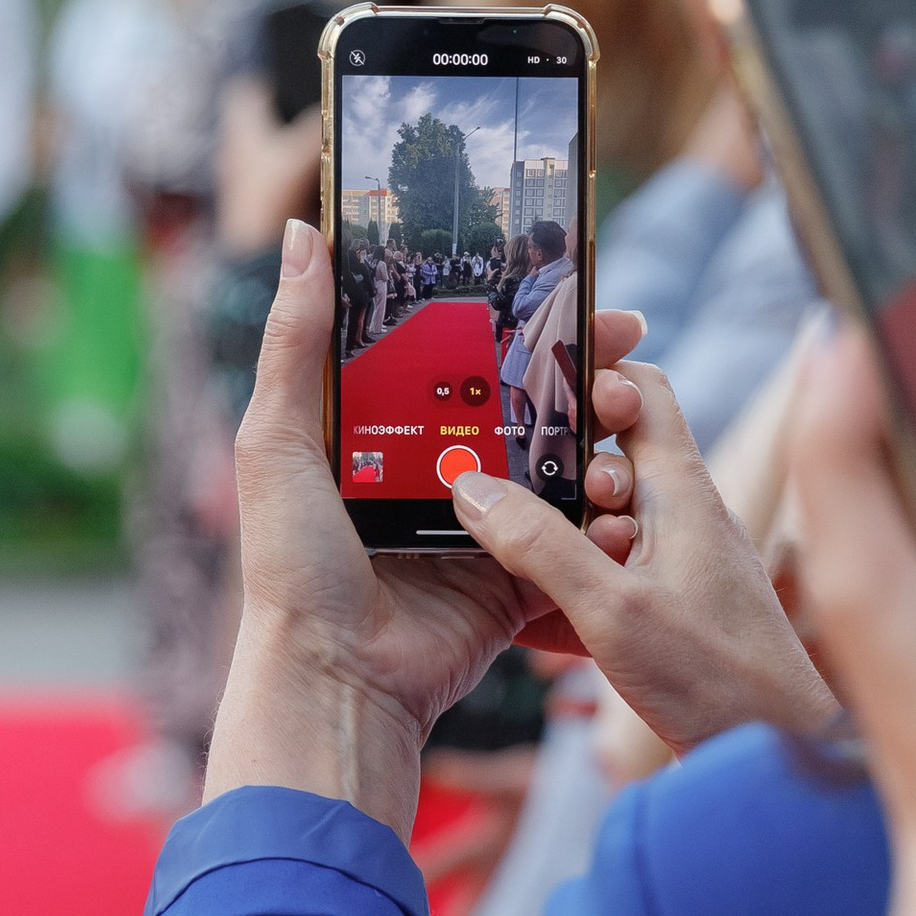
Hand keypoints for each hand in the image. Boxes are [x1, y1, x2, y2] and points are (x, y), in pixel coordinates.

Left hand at [204, 218, 645, 834]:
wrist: (338, 681)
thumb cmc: (293, 567)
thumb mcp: (280, 443)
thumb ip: (295, 343)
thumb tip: (305, 235)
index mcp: (379, 434)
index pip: (456, 354)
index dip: (510, 315)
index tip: (566, 282)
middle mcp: (434, 473)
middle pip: (520, 400)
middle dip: (578, 367)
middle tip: (628, 336)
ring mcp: (482, 525)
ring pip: (558, 462)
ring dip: (602, 434)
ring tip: (632, 410)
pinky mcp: (516, 576)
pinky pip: (570, 536)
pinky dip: (604, 515)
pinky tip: (635, 483)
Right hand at [449, 356, 837, 758]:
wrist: (777, 758)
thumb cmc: (722, 681)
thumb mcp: (612, 609)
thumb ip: (539, 545)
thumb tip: (472, 488)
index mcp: (682, 489)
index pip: (641, 389)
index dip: (589, 375)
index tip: (533, 387)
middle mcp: (684, 515)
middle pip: (606, 457)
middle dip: (551, 475)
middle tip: (506, 496)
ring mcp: (679, 563)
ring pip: (600, 524)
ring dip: (557, 542)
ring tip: (521, 568)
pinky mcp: (671, 611)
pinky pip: (607, 581)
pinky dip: (569, 595)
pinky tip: (531, 627)